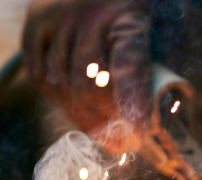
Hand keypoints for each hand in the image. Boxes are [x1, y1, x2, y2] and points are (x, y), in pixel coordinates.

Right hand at [22, 0, 185, 152]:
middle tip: (125, 144)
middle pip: (88, 85)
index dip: (132, 99)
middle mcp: (87, 10)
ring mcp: (55, 15)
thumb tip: (159, 127)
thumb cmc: (147, 16)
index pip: (129, 60)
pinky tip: (80, 108)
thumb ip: (164, 79)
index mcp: (129, 11)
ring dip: (83, 118)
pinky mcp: (34, 24)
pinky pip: (40, 76)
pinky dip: (60, 99)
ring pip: (60, 86)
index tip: (139, 130)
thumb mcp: (167, 39)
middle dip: (106, 123)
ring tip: (104, 130)